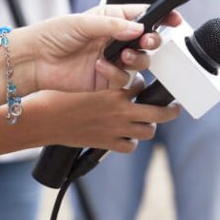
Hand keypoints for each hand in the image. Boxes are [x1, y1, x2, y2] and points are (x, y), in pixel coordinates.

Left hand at [19, 4, 181, 93]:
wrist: (34, 61)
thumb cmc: (54, 35)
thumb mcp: (83, 23)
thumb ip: (113, 25)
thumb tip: (139, 28)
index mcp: (112, 19)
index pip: (143, 15)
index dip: (162, 16)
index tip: (175, 18)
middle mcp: (115, 38)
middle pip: (148, 39)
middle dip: (153, 40)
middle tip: (147, 40)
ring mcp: (113, 59)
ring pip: (141, 60)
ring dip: (137, 58)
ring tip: (123, 55)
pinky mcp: (106, 78)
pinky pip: (123, 78)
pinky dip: (115, 74)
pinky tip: (99, 68)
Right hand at [37, 79, 180, 151]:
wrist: (45, 120)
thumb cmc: (60, 95)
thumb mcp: (86, 80)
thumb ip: (105, 78)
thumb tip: (116, 72)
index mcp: (116, 89)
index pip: (143, 84)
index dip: (143, 85)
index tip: (143, 85)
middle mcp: (121, 110)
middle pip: (158, 112)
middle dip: (170, 111)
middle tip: (174, 108)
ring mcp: (116, 129)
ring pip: (147, 131)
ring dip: (149, 127)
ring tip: (148, 123)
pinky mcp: (107, 144)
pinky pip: (130, 146)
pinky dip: (131, 143)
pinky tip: (126, 137)